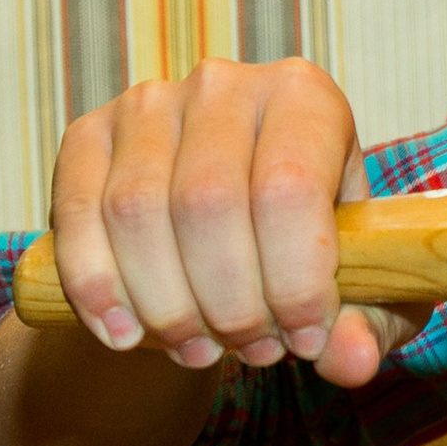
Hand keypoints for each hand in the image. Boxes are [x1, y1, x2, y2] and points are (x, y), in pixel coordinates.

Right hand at [46, 57, 432, 387]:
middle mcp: (226, 85)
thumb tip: (351, 360)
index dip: (293, 280)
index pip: (289, 189)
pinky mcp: (88, 134)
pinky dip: (96, 287)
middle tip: (251, 351)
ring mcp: (149, 103)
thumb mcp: (358, 284)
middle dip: (228, 302)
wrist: (231, 223)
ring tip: (201, 349)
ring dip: (166, 305)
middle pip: (208, 202)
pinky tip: (125, 336)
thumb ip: (369, 324)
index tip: (303, 339)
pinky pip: (78, 215)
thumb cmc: (306, 247)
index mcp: (307, 97)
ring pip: (138, 212)